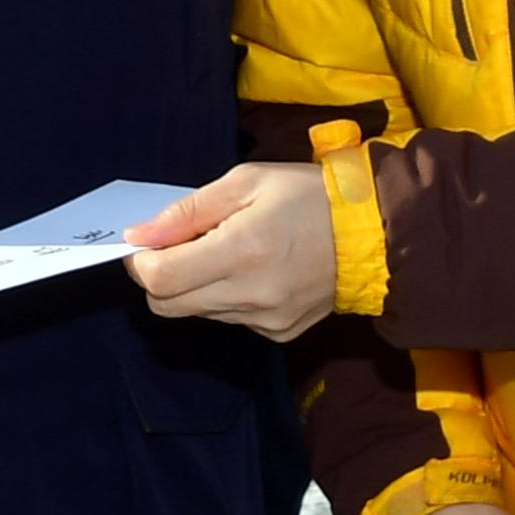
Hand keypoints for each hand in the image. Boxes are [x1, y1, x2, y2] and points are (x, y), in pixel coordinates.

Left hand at [124, 162, 334, 339]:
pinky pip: (230, 320)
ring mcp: (265, 321)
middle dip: (158, 278)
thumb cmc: (308, 195)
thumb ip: (189, 210)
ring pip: (197, 314)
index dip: (140, 261)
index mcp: (240, 251)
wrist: (374, 235)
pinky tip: (253, 271)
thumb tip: (141, 234)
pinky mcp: (279, 333)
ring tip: (224, 252)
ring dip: (194, 286)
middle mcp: (249, 295)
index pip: (160, 278)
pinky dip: (226, 297)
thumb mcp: (247, 181)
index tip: (146, 242)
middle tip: (176, 247)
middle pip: (167, 306)